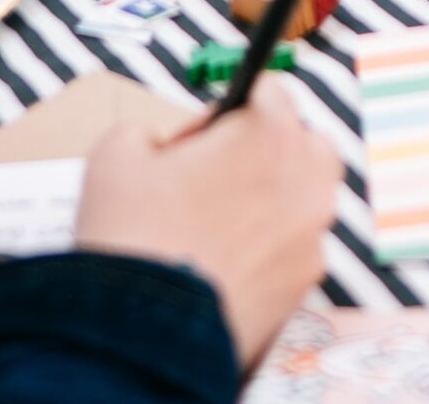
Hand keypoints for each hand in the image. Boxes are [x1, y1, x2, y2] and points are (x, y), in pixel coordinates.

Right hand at [75, 77, 340, 369]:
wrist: (139, 337)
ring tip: (216, 227)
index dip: (227, 111)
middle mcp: (306, 176)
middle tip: (212, 181)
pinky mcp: (305, 281)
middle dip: (263, 152)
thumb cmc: (132, 238)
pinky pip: (294, 249)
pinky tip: (226, 264)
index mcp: (269, 131)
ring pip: (302, 197)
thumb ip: (151, 131)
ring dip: (269, 201)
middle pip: (300, 142)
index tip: (202, 139)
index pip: (267, 90)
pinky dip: (269, 251)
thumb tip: (166, 146)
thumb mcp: (117, 154)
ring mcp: (311, 232)